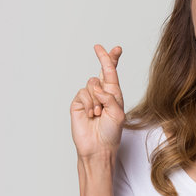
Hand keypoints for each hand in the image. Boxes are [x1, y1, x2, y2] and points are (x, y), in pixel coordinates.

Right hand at [70, 45, 124, 159]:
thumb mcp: (118, 113)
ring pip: (92, 84)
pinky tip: (91, 114)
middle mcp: (102, 94)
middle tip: (99, 48)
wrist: (98, 147)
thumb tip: (97, 86)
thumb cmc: (111, 133)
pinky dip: (89, 103)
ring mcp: (89, 98)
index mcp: (114, 95)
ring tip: (99, 113)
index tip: (116, 48)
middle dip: (103, 58)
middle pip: (102, 71)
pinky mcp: (78, 103)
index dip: (113, 60)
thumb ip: (110, 97)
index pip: (113, 74)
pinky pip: (83, 93)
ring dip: (97, 99)